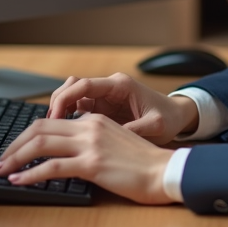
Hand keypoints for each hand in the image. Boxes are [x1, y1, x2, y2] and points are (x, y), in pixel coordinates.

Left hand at [0, 113, 175, 204]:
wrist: (165, 171)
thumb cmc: (144, 164)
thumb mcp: (115, 142)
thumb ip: (92, 141)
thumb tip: (67, 153)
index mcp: (94, 119)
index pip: (50, 120)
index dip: (27, 133)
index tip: (14, 147)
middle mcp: (89, 126)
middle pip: (39, 127)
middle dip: (14, 143)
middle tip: (0, 158)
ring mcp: (90, 143)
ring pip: (41, 143)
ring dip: (15, 156)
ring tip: (2, 169)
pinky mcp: (92, 163)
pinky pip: (53, 166)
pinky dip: (30, 173)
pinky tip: (19, 180)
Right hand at [47, 72, 198, 144]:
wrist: (178, 116)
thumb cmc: (168, 118)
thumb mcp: (154, 127)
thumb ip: (133, 131)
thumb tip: (110, 140)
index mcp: (120, 86)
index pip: (84, 85)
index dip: (65, 99)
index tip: (55, 118)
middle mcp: (109, 88)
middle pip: (73, 87)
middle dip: (57, 103)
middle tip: (49, 126)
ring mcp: (105, 97)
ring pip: (73, 96)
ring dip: (61, 110)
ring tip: (53, 131)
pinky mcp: (103, 108)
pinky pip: (79, 108)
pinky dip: (69, 117)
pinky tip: (66, 133)